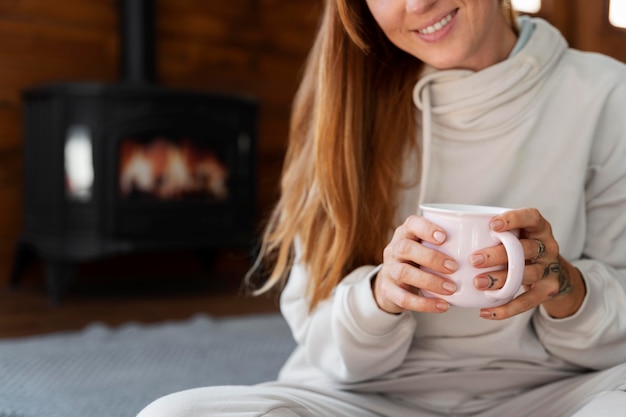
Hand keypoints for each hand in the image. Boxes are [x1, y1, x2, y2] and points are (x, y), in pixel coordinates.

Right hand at [372, 215, 457, 313]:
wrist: (393, 283)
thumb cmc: (420, 261)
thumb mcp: (428, 247)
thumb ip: (448, 243)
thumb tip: (489, 241)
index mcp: (405, 234)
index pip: (411, 224)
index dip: (426, 229)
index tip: (445, 237)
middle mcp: (394, 249)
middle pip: (405, 248)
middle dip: (431, 257)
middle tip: (454, 267)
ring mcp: (389, 270)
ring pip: (404, 273)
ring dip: (430, 281)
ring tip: (452, 288)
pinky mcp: (388, 290)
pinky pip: (403, 298)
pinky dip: (424, 304)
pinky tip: (443, 305)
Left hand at [470, 208, 585, 319]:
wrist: (555, 273)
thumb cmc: (522, 248)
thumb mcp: (517, 235)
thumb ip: (494, 233)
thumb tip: (448, 238)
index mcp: (538, 227)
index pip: (531, 217)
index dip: (513, 219)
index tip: (492, 225)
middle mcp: (547, 246)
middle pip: (524, 249)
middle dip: (497, 255)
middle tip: (473, 260)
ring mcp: (550, 269)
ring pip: (525, 274)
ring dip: (499, 279)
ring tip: (477, 283)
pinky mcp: (548, 290)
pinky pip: (527, 301)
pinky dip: (505, 308)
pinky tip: (485, 311)